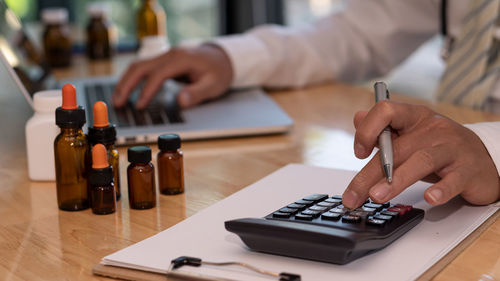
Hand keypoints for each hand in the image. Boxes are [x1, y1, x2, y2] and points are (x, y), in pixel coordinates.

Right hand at [113, 44, 232, 108]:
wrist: (222, 57)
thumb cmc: (219, 71)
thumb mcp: (214, 85)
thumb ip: (197, 93)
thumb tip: (181, 101)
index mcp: (181, 59)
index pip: (158, 74)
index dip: (147, 90)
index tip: (139, 106)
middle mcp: (170, 54)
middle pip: (141, 66)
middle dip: (127, 84)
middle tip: (117, 102)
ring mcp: (166, 56)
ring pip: (139, 65)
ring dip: (126, 81)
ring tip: (118, 99)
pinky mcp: (164, 61)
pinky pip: (144, 68)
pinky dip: (133, 79)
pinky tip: (128, 91)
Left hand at [342, 101, 499, 208]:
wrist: (484, 159)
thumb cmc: (440, 149)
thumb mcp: (411, 136)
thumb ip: (384, 131)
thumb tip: (357, 117)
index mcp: (414, 117)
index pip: (386, 110)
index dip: (368, 130)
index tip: (358, 153)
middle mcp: (433, 129)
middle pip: (396, 148)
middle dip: (369, 174)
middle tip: (353, 195)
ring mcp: (452, 148)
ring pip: (421, 161)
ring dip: (396, 181)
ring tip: (377, 196)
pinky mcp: (468, 170)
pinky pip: (454, 180)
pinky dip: (441, 190)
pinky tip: (429, 199)